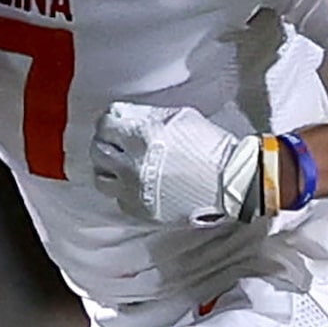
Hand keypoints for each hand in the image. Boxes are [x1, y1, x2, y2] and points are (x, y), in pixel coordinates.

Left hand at [91, 104, 262, 226]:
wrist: (230, 182)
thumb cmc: (210, 146)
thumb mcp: (179, 117)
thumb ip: (146, 115)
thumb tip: (123, 116)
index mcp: (142, 136)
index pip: (105, 124)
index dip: (110, 121)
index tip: (117, 123)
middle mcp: (132, 165)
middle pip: (97, 151)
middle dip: (106, 143)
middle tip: (118, 143)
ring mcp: (135, 191)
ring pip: (101, 179)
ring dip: (109, 169)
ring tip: (123, 165)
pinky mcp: (142, 211)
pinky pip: (119, 199)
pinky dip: (125, 190)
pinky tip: (138, 183)